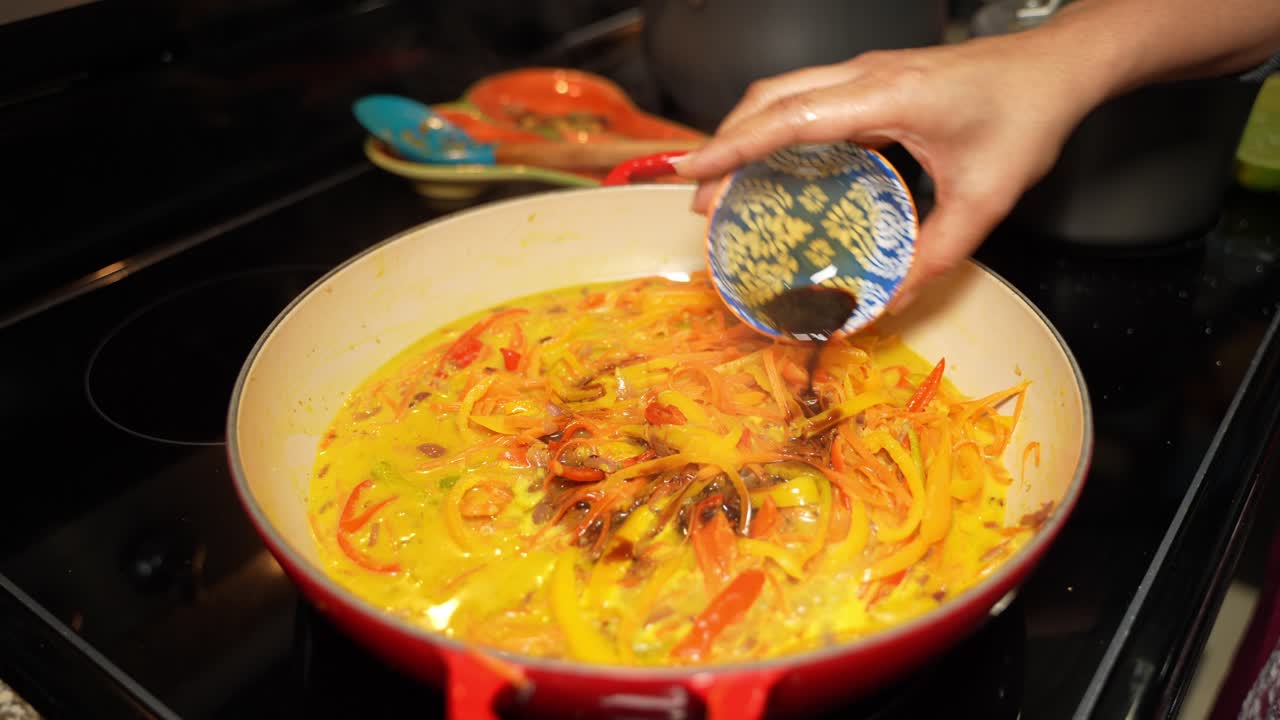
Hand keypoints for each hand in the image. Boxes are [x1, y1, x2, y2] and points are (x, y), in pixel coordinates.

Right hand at [674, 32, 1109, 309]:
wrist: (1057, 68)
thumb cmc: (1026, 117)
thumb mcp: (985, 200)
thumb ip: (935, 256)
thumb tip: (888, 303)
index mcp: (887, 96)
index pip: (791, 117)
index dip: (734, 146)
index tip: (691, 173)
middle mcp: (866, 76)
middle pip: (770, 99)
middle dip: (725, 146)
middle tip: (700, 200)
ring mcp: (867, 74)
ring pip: (784, 94)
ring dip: (746, 135)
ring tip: (724, 188)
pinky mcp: (873, 82)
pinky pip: (808, 102)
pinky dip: (776, 132)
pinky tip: (775, 170)